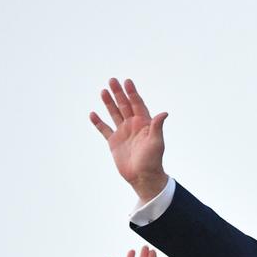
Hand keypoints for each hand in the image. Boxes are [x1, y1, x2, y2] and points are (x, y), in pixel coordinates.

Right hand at [90, 78, 169, 201]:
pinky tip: (93, 114)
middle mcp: (133, 125)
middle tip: (112, 80)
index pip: (137, 104)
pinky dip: (98, 122)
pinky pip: (104, 129)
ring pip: (114, 114)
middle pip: (124, 105)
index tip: (127, 82)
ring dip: (109, 103)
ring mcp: (123, 133)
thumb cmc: (153, 160)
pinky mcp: (114, 142)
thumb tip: (164, 113)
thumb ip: (157, 127)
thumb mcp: (156, 142)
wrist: (143, 177)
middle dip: (119, 93)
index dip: (132, 93)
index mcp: (144, 124)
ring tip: (103, 91)